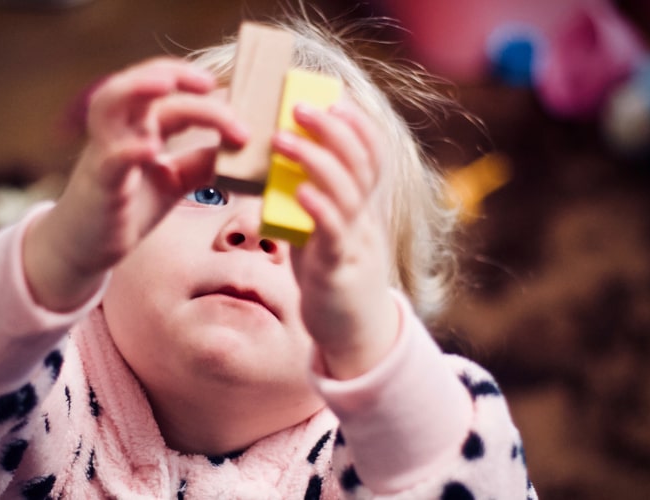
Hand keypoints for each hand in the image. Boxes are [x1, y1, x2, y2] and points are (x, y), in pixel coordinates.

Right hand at [25, 58, 246, 310]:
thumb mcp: (174, 180)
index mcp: (138, 126)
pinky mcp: (100, 185)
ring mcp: (105, 154)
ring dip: (137, 87)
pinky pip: (110, 160)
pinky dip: (129, 150)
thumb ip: (202, 163)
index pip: (168, 93)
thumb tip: (242, 149)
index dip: (200, 91)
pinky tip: (151, 148)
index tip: (234, 98)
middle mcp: (119, 131)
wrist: (86, 246)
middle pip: (137, 83)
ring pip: (109, 104)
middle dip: (171, 72)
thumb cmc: (130, 206)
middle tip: (208, 81)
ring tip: (167, 83)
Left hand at [271, 100, 399, 378]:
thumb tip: (278, 168)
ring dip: (314, 160)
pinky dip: (318, 208)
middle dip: (332, 129)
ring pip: (346, 192)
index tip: (334, 97)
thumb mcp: (322, 232)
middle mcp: (364, 220)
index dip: (358, 123)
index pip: (371, 155)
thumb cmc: (332, 277)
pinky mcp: (338, 270)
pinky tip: (298, 190)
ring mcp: (355, 244)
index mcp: (362, 207)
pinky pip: (332, 234)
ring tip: (283, 138)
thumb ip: (311, 201)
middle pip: (359, 164)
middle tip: (299, 105)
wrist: (351, 334)